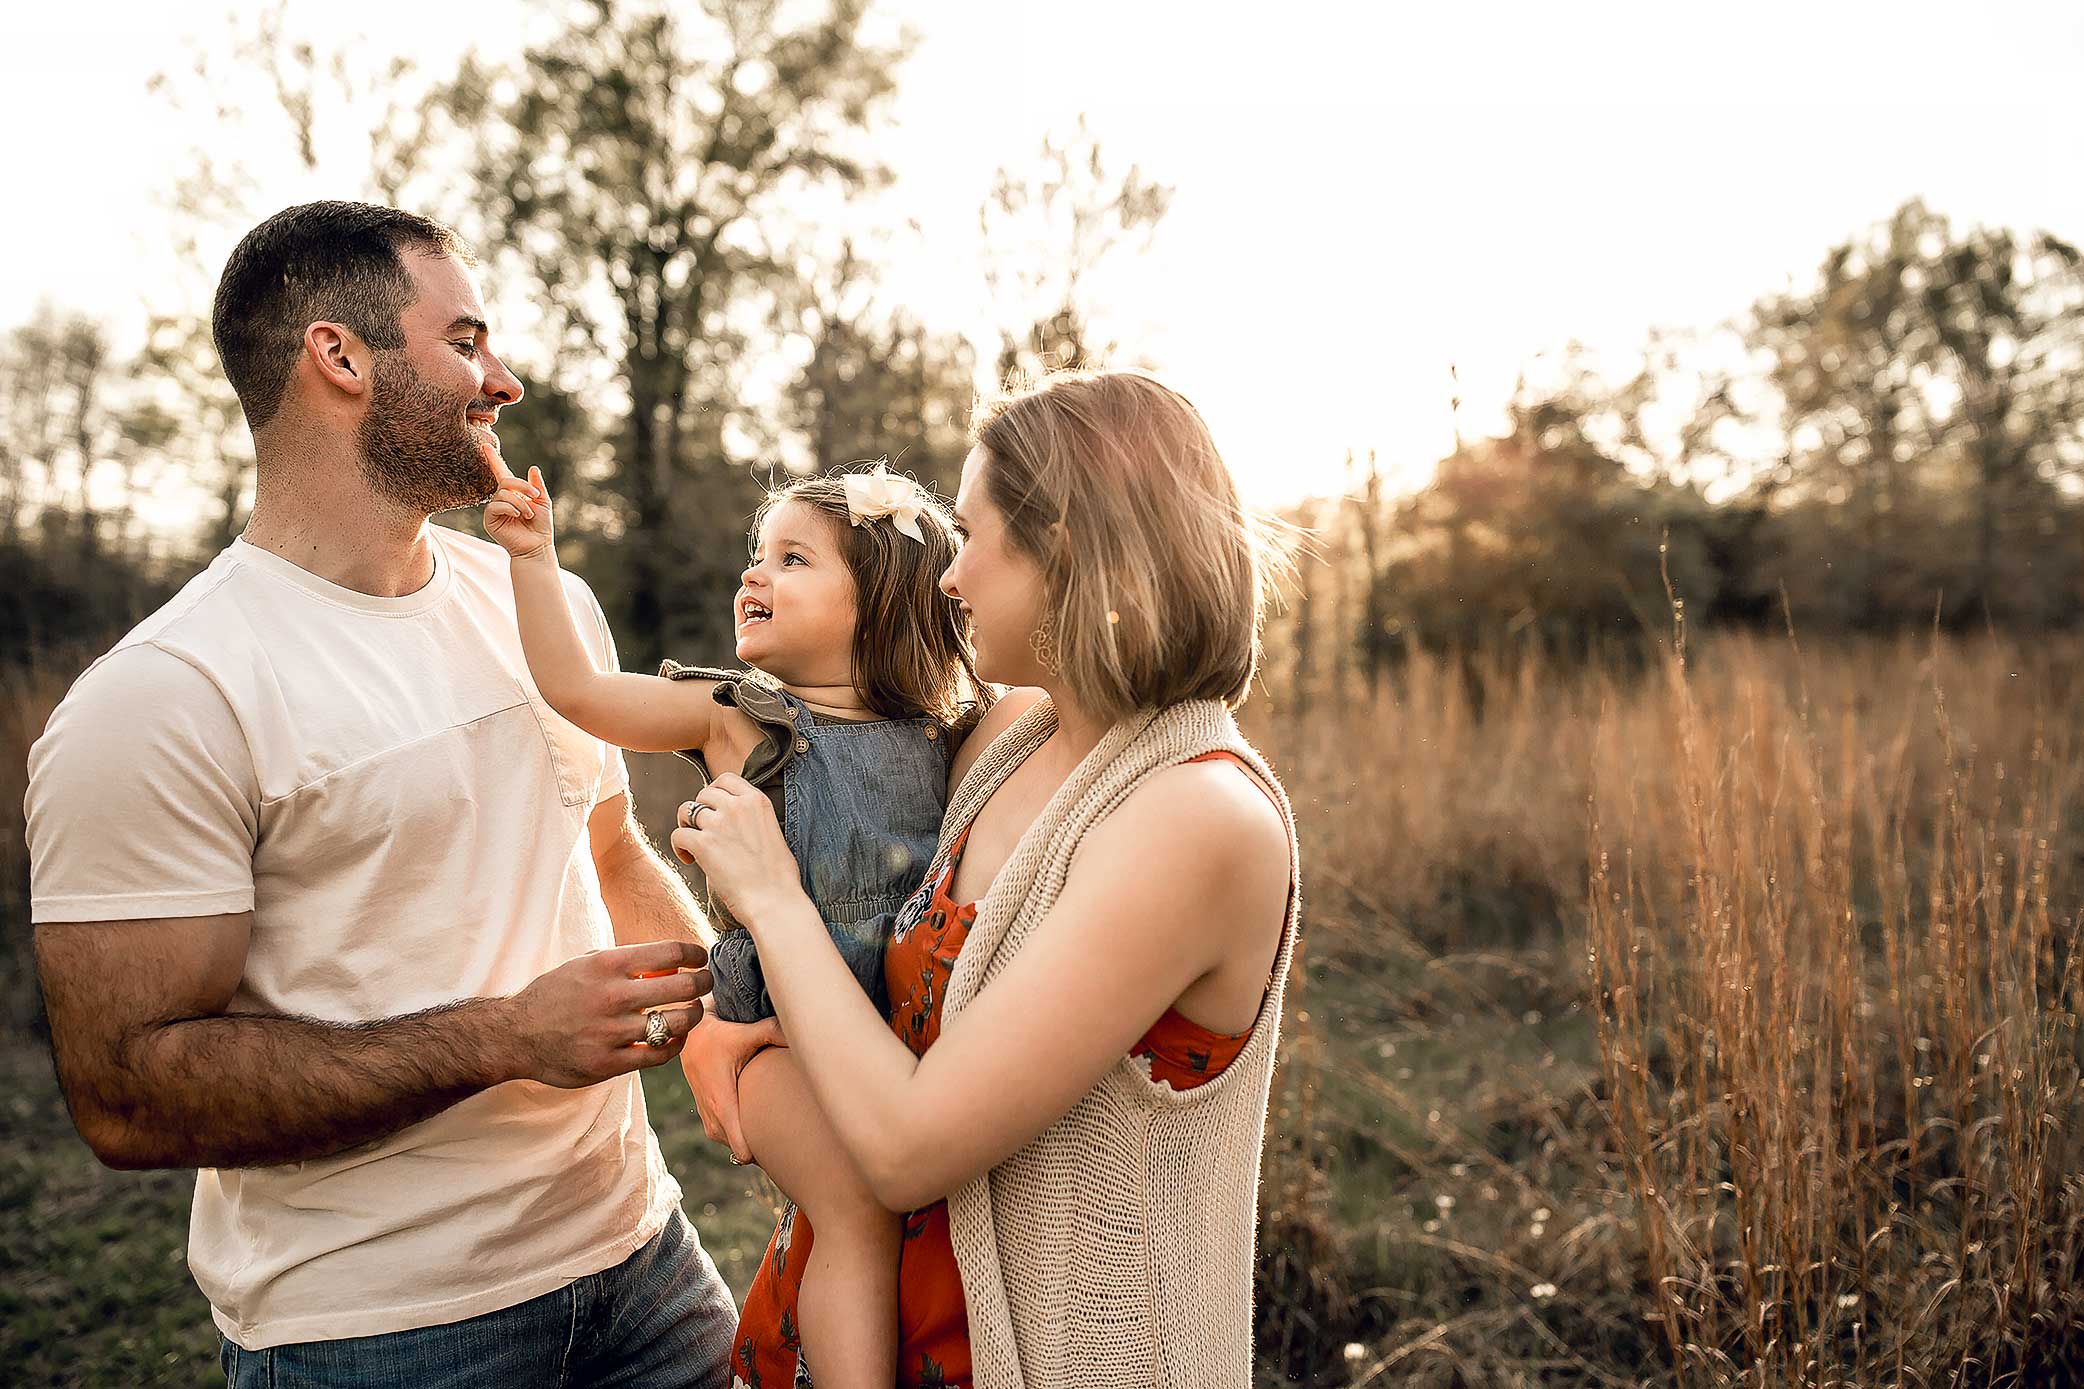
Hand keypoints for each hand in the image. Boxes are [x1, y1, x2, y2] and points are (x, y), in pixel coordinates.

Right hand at [484, 464, 553, 560]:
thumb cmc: (541, 526)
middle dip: (522, 487)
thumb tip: (533, 468)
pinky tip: (519, 516)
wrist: (537, 546)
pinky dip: (511, 508)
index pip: (501, 473)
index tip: (486, 445)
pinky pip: (496, 505)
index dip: (494, 460)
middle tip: (535, 497)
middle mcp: (501, 499)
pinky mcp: (490, 520)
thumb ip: (537, 486)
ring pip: (503, 494)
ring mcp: (495, 509)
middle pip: (505, 481)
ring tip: (528, 514)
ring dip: (520, 502)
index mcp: (513, 493)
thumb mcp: (543, 502)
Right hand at [500, 939, 710, 1087]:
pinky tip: (674, 1036)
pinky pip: (659, 1055)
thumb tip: (673, 962)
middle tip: (706, 983)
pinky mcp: (608, 1064)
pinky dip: (675, 1044)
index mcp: (606, 965)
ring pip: (676, 1023)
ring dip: (693, 1015)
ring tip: (692, 1010)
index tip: (701, 957)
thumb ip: (626, 962)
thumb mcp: (586, 964)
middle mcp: (612, 997)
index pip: (669, 952)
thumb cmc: (557, 994)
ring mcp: (611, 1033)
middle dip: (704, 983)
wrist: (515, 1035)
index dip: (695, 953)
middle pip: (682, 987)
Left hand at [669, 776, 803, 924]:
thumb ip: (753, 819)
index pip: (726, 779)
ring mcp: (719, 823)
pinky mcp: (704, 844)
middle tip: (703, 830)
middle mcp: (737, 806)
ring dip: (687, 825)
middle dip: (700, 810)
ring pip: (686, 810)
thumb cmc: (779, 876)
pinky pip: (678, 834)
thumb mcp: (774, 832)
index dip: (715, 792)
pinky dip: (679, 847)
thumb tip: (736, 823)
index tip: (714, 808)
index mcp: (757, 801)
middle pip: (703, 793)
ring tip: (693, 844)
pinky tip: (689, 859)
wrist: (775, 901)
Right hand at [679, 1013, 786, 1162]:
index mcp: (723, 1104)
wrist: (692, 1039)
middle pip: (743, 1154)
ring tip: (779, 1130)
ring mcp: (709, 1122)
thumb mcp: (745, 1033)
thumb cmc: (720, 1037)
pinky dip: (743, 1136)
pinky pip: (730, 1140)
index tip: (784, 1148)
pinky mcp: (710, 1120)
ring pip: (736, 1148)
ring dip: (753, 1142)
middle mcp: (714, 1118)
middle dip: (764, 1149)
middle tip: (790, 1139)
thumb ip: (772, 1032)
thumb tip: (800, 1035)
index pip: (742, 1150)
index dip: (763, 1153)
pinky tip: (762, 1124)